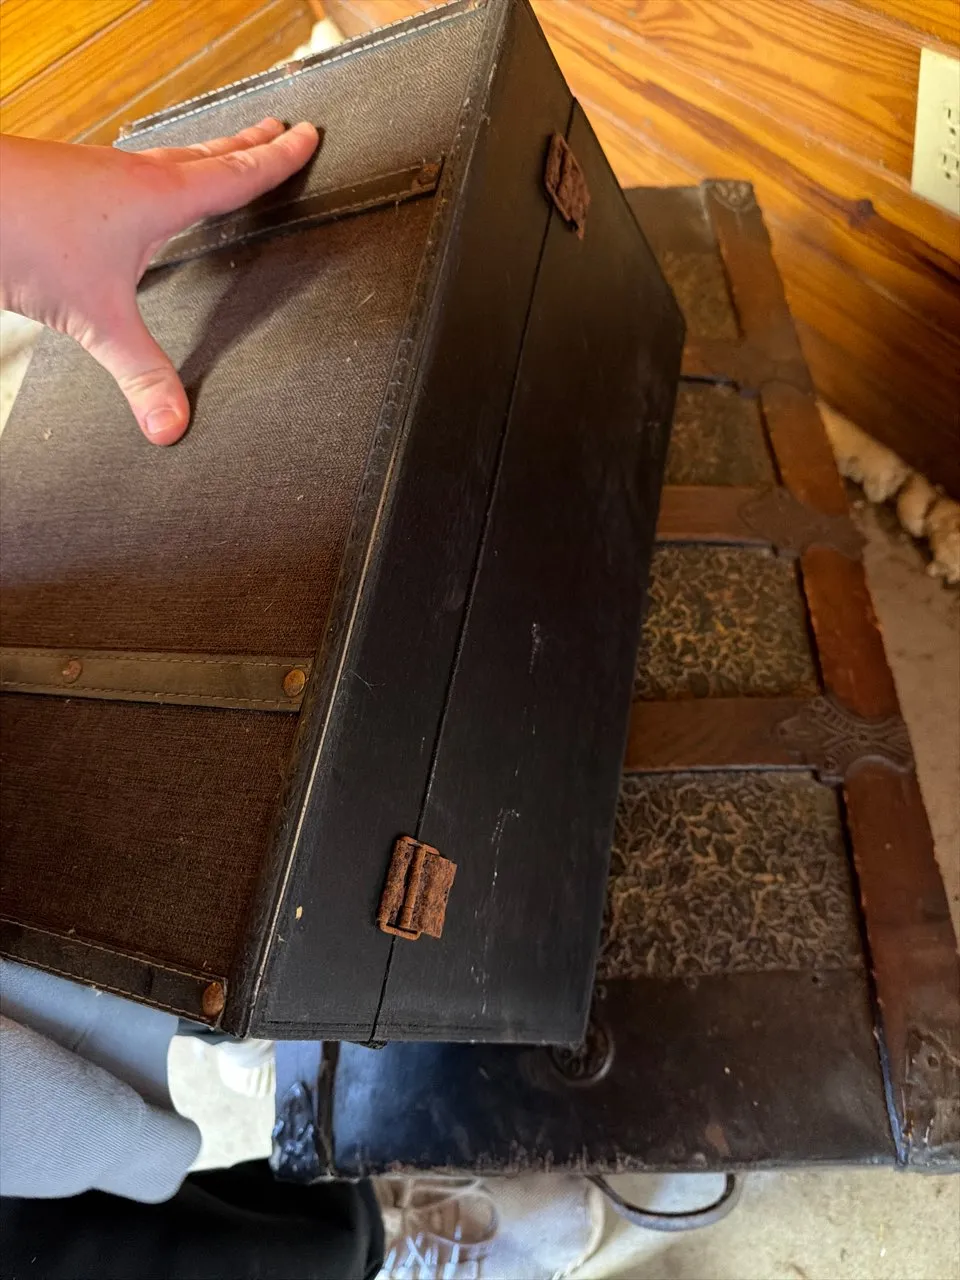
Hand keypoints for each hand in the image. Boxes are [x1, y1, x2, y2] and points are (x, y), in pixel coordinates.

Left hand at [0, 119, 318, 444]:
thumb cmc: (22, 235)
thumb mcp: (95, 318)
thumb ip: (139, 372)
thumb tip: (172, 422)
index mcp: (159, 199)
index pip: (237, 176)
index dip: (277, 160)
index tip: (306, 138)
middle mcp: (132, 178)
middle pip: (207, 155)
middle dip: (247, 145)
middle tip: (276, 130)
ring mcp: (98, 175)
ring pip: (167, 159)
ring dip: (202, 155)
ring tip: (218, 158)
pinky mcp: (68, 183)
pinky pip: (130, 173)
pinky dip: (155, 176)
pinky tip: (139, 197)